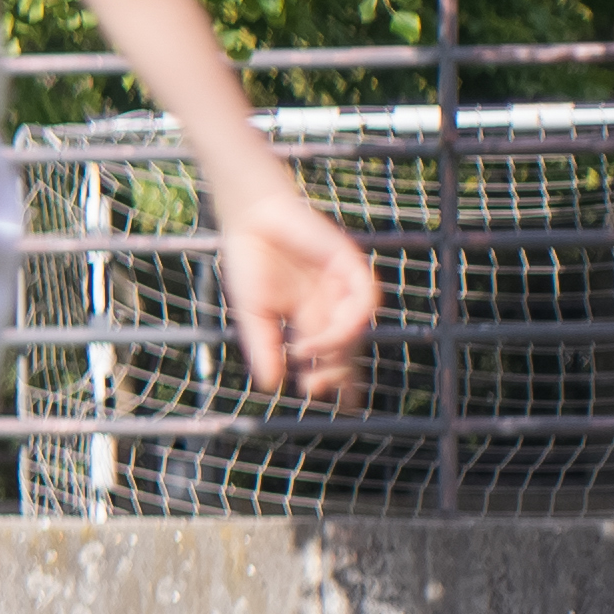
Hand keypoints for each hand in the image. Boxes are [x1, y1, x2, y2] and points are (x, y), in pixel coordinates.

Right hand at [222, 189, 380, 406]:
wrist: (251, 219)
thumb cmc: (249, 262)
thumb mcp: (252, 314)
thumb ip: (263, 346)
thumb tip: (270, 385)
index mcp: (310, 316)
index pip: (331, 354)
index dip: (331, 377)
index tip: (313, 394)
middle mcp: (333, 304)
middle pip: (349, 346)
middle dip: (337, 371)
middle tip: (317, 388)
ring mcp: (344, 285)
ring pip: (356, 326)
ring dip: (335, 347)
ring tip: (305, 355)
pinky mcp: (351, 264)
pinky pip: (363, 298)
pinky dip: (345, 322)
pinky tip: (317, 335)